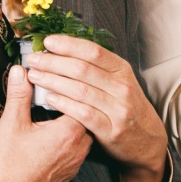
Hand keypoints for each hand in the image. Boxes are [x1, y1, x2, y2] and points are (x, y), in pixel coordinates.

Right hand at [0, 65, 92, 181]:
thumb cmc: (7, 162)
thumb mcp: (11, 123)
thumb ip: (19, 94)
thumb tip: (20, 70)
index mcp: (69, 131)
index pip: (81, 100)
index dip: (70, 87)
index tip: (59, 78)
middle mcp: (80, 147)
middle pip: (86, 115)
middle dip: (74, 102)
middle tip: (60, 90)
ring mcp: (77, 161)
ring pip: (85, 133)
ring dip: (74, 121)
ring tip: (58, 110)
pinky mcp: (71, 172)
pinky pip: (78, 148)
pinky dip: (71, 138)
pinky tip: (57, 132)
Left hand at [19, 34, 170, 181]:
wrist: (146, 139)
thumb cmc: (126, 107)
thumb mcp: (119, 81)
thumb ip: (97, 68)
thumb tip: (65, 50)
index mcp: (122, 70)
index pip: (93, 51)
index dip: (68, 45)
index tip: (47, 41)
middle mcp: (122, 87)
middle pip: (82, 69)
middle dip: (53, 62)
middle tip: (33, 59)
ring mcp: (118, 109)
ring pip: (80, 90)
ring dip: (53, 81)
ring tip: (35, 76)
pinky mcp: (111, 129)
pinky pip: (83, 113)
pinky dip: (64, 104)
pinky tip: (49, 98)